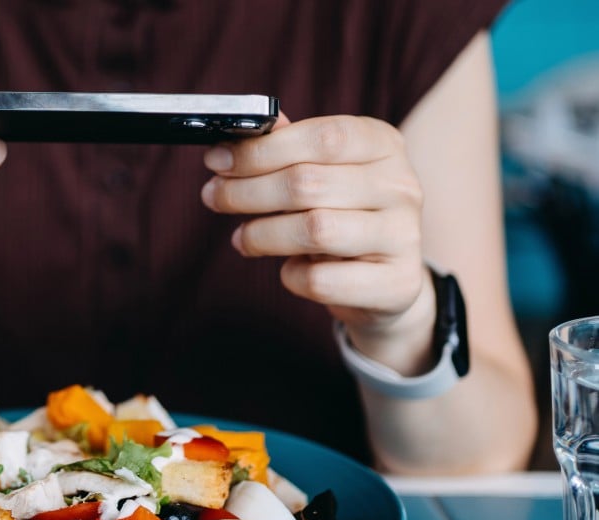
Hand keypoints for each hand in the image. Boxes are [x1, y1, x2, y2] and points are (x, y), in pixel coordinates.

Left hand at [200, 114, 432, 368]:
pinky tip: (289, 270)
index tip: (216, 160)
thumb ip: (287, 150)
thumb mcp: (324, 174)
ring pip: (314, 230)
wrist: (388, 282)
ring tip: (242, 238)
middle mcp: (401, 186)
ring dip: (262, 235)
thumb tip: (238, 135)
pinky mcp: (395, 284)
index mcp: (383, 145)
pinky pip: (321, 281)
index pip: (322, 137)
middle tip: (214, 198)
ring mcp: (404, 236)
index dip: (261, 150)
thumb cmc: (345, 217)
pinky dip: (291, 276)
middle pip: (307, 183)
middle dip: (247, 192)